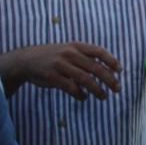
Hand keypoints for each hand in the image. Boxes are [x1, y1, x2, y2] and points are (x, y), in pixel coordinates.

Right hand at [5, 42, 121, 99]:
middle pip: (96, 68)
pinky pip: (71, 88)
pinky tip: (84, 98)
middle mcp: (70, 54)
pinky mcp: (53, 77)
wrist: (26, 61)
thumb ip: (85, 57)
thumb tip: (107, 70)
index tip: (120, 71)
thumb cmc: (53, 57)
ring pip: (85, 79)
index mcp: (76, 46)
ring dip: (97, 90)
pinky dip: (80, 94)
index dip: (111, 61)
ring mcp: (60, 65)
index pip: (99, 51)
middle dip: (109, 79)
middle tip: (118, 89)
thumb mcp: (68, 50)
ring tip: (104, 96)